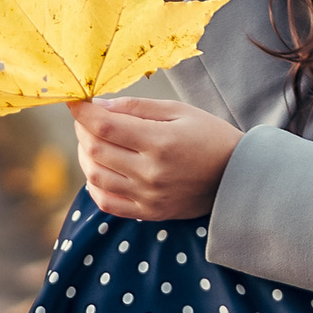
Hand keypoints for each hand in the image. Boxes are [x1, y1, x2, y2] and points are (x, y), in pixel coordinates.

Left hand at [70, 97, 242, 222]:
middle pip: (96, 150)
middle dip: (83, 129)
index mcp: (160, 142)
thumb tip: (100, 105)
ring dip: (85, 155)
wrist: (238, 178)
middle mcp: (150, 173)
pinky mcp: (149, 213)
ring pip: (95, 176)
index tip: (74, 99)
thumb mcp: (179, 111)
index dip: (82, 111)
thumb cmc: (210, 137)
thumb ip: (138, 107)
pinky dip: (94, 185)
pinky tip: (100, 169)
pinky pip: (107, 202)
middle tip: (88, 118)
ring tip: (94, 141)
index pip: (105, 126)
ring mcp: (148, 197)